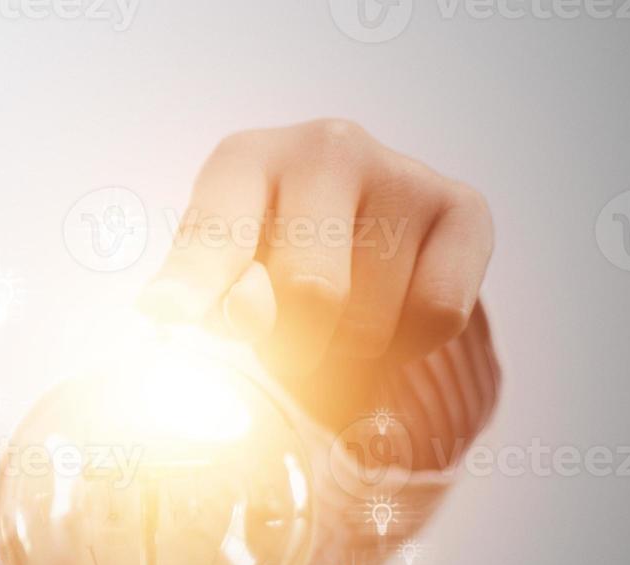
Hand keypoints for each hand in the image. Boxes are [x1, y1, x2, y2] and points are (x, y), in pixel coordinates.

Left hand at [139, 118, 494, 427]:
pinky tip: (388, 313)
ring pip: (372, 319)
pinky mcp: (463, 206)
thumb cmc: (265, 261)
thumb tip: (216, 309)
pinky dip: (407, 345)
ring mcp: (399, 170)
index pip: (217, 236)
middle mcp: (324, 147)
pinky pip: (437, 315)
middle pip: (311, 294)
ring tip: (337, 321)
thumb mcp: (214, 278)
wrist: (356, 236)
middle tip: (290, 342)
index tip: (166, 313)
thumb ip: (206, 296)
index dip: (194, 287)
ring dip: (348, 352)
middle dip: (294, 347)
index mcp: (242, 161)